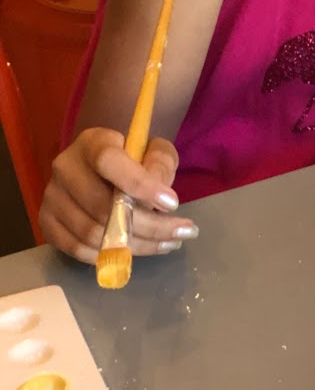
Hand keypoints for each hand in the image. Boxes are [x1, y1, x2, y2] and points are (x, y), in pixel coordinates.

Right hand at [38, 129, 196, 264]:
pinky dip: (111, 255)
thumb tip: (161, 196)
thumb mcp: (155, 150)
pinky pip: (78, 250)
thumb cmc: (135, 156)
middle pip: (103, 207)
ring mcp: (52, 198)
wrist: (103, 166)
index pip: (109, 162)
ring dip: (136, 245)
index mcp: (92, 142)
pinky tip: (142, 250)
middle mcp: (65, 168)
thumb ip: (160, 164)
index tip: (173, 203)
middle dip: (149, 225)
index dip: (140, 185)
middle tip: (183, 232)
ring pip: (92, 234)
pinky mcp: (48, 223)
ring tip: (169, 243)